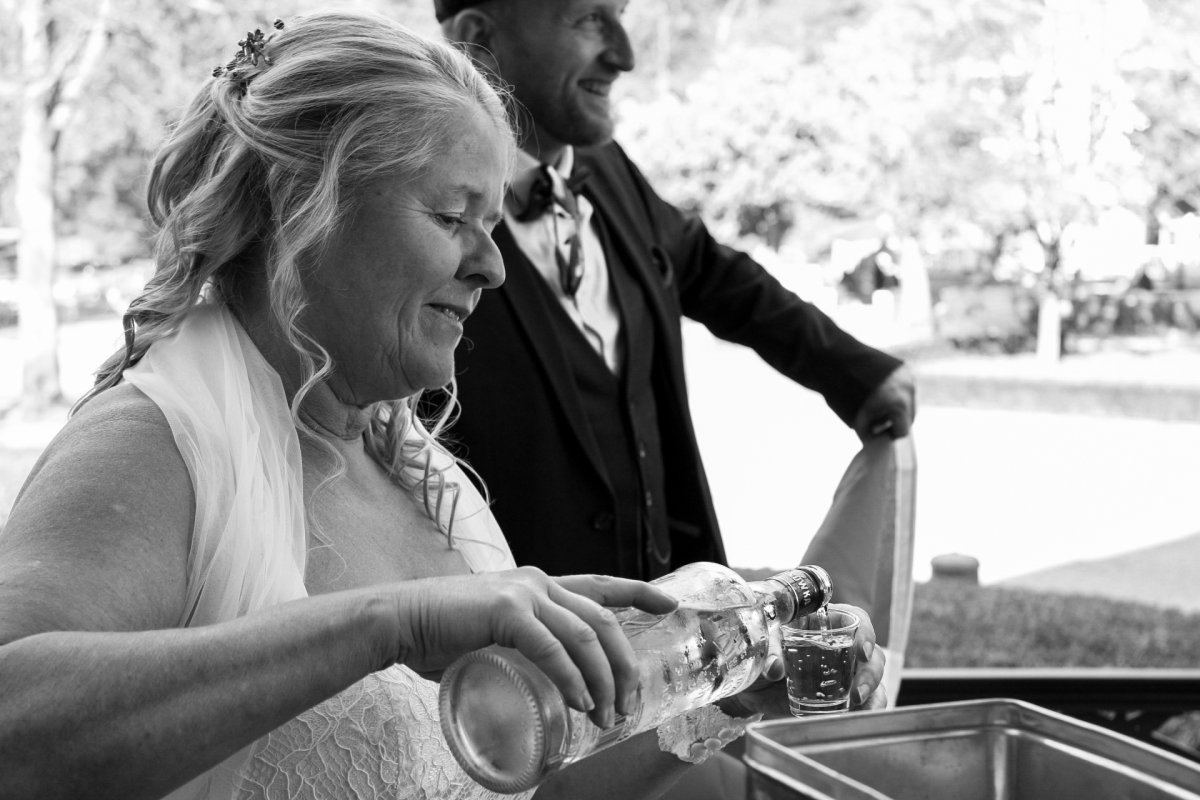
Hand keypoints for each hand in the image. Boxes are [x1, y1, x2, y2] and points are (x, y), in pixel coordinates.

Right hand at [391, 568, 676, 727]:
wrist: (397, 621)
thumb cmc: (439, 633)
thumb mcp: (493, 635)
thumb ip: (520, 648)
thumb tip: (541, 687)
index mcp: (538, 585)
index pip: (600, 585)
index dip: (639, 592)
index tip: (670, 605)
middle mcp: (538, 582)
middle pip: (603, 620)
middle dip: (625, 664)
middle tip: (629, 703)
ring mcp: (523, 593)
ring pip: (585, 635)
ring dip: (603, 680)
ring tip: (605, 715)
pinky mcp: (505, 610)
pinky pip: (552, 647)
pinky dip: (570, 677)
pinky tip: (579, 701)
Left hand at [718, 603, 887, 718]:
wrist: (750, 688)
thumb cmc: (758, 655)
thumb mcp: (761, 647)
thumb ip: (769, 653)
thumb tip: (775, 668)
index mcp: (822, 622)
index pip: (854, 619)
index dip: (865, 633)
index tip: (863, 651)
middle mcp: (840, 645)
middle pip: (871, 653)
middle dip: (870, 672)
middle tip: (856, 691)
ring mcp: (844, 672)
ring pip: (874, 677)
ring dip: (873, 692)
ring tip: (857, 705)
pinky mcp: (843, 695)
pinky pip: (866, 700)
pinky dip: (869, 709)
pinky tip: (861, 716)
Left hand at [852, 364, 915, 440]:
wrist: (841, 361)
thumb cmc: (846, 392)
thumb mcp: (858, 419)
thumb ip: (869, 436)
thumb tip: (875, 445)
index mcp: (898, 404)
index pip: (903, 431)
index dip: (890, 435)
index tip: (879, 434)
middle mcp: (907, 390)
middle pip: (909, 417)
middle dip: (895, 422)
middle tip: (876, 420)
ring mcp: (908, 378)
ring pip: (909, 403)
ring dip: (897, 408)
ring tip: (877, 405)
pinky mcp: (905, 369)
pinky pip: (905, 388)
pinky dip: (896, 393)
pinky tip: (880, 392)